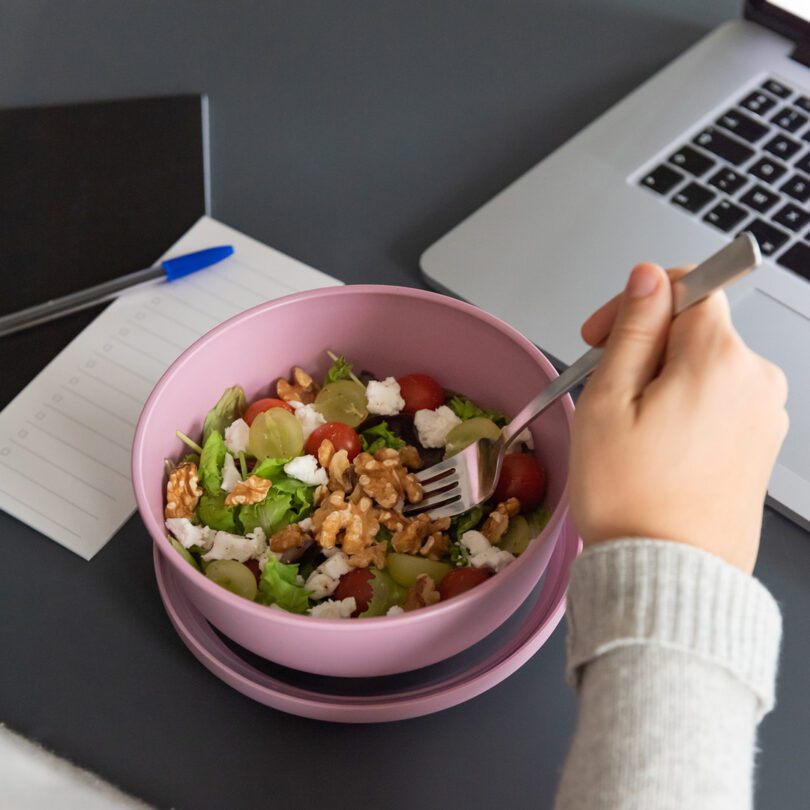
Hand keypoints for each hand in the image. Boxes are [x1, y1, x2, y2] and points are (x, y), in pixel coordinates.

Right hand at [570, 262, 787, 573]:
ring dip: (663, 379)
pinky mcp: (761, 444)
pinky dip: (685, 407)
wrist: (666, 574)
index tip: (605, 333)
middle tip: (607, 389)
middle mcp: (756, 380)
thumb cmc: (630, 497)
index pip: (688, 286)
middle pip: (697, 328)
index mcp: (718, 359)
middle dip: (647, 345)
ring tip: (629, 428)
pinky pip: (719, 400)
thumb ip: (633, 329)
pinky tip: (656, 445)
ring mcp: (765, 415)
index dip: (638, 301)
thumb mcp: (608, 400)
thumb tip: (648, 277)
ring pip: (705, 365)